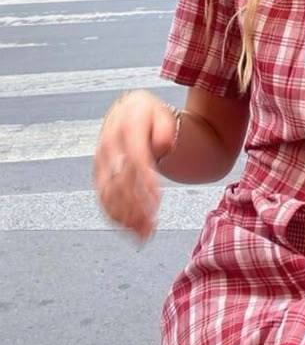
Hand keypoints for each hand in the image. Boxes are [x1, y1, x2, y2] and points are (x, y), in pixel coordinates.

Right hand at [94, 90, 177, 240]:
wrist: (127, 110)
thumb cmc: (149, 114)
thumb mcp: (162, 112)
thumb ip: (166, 128)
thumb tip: (163, 145)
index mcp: (126, 128)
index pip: (135, 158)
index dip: (145, 182)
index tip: (157, 200)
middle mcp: (109, 146)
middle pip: (120, 181)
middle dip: (136, 207)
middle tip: (152, 227)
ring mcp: (101, 161)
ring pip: (109, 193)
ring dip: (125, 216)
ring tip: (144, 234)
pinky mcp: (98, 173)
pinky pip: (102, 197)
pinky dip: (115, 215)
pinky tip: (129, 228)